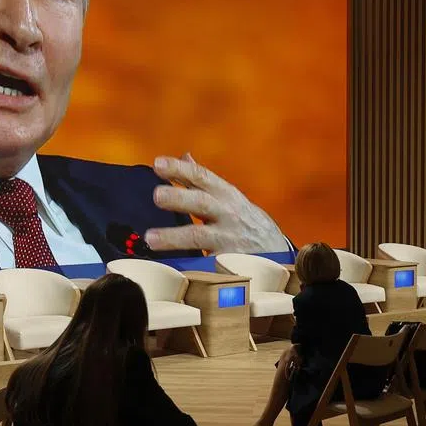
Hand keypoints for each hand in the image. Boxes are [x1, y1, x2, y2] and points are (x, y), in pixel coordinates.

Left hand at [146, 154, 283, 252]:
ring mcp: (228, 239)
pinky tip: (170, 269)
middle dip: (179, 198)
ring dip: (174, 237)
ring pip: (200, 236)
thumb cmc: (246, 220)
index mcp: (225, 194)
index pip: (201, 177)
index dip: (179, 169)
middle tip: (156, 195)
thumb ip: (204, 180)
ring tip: (150, 238)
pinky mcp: (227, 263)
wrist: (276, 250)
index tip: (157, 164)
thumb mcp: (229, 197)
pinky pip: (206, 264)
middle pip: (202, 203)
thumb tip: (184, 156)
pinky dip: (190, 265)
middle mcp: (227, 214)